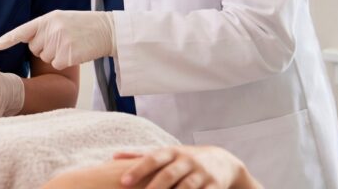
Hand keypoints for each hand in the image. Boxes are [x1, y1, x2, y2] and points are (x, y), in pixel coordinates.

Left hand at [0, 10, 115, 69]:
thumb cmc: (82, 25)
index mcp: (48, 19)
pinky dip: (64, 62)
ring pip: (45, 58)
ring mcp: (60, 42)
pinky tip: (75, 53)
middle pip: (34, 49)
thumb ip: (44, 28)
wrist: (106, 30)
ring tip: (70, 44)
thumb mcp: (61, 19)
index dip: (9, 39)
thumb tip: (29, 41)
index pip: (23, 30)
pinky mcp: (68, 55)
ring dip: (55, 56)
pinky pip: (56, 65)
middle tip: (62, 40)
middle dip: (45, 48)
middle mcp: (51, 29)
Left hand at [114, 145, 251, 188]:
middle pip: (168, 174)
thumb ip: (141, 155)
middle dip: (154, 187)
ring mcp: (202, 174)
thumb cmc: (184, 159)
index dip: (138, 170)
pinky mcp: (215, 186)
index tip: (123, 182)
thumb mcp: (166, 153)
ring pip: (186, 187)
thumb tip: (113, 156)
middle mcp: (187, 161)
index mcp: (171, 152)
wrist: (223, 161)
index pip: (152, 159)